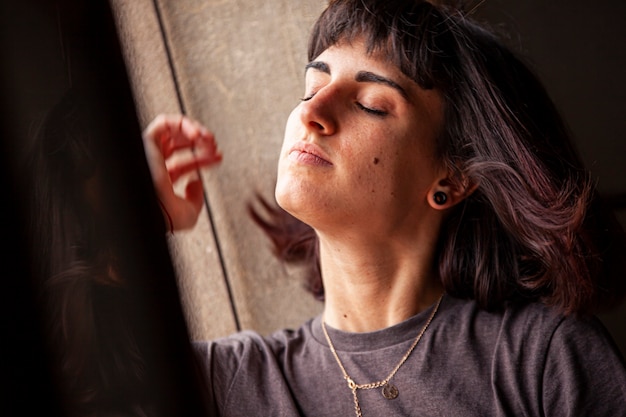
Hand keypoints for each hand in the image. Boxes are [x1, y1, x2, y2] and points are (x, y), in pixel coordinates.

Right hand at [143, 114, 221, 230]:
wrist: (150, 210)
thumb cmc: (164, 216)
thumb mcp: (189, 214)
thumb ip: (197, 200)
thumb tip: (197, 182)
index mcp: (160, 182)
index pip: (184, 164)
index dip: (204, 158)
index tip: (218, 157)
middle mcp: (153, 165)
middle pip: (179, 145)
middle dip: (201, 142)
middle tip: (214, 146)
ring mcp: (149, 153)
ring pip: (172, 130)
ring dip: (195, 131)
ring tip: (209, 139)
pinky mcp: (145, 141)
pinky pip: (164, 123)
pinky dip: (184, 125)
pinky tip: (198, 135)